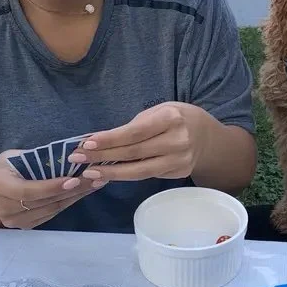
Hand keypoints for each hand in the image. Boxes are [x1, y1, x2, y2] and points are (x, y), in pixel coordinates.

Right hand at [0, 150, 104, 228]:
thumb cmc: (4, 168)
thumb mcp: (14, 156)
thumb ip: (37, 158)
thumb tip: (72, 150)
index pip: (28, 191)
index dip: (52, 187)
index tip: (74, 179)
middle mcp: (2, 207)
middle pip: (43, 202)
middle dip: (72, 190)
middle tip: (95, 178)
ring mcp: (13, 221)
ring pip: (51, 210)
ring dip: (75, 197)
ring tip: (95, 183)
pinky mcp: (25, 226)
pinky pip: (51, 214)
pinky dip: (68, 202)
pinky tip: (83, 192)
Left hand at [68, 103, 208, 182]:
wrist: (208, 137)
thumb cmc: (177, 118)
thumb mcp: (160, 110)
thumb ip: (136, 125)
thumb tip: (101, 140)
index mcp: (171, 118)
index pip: (134, 133)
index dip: (109, 140)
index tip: (86, 143)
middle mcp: (177, 141)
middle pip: (133, 153)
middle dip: (103, 156)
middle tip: (78, 158)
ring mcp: (179, 160)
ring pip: (139, 171)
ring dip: (111, 173)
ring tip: (89, 173)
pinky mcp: (178, 174)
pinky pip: (147, 176)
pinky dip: (125, 176)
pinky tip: (108, 176)